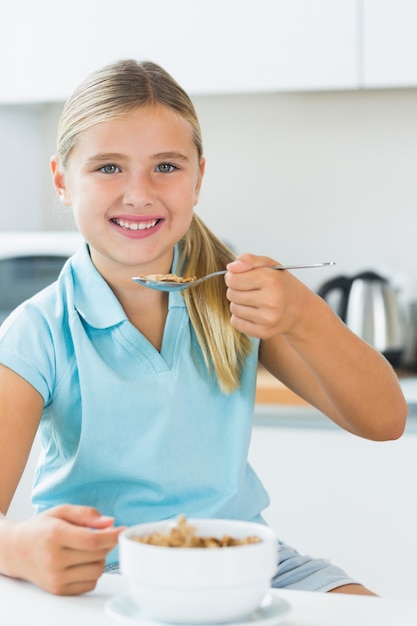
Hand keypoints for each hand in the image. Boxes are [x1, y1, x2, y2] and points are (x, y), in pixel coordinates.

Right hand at [5, 504, 123, 594]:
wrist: (16, 550)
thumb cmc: (41, 528)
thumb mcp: (61, 511)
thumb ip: (87, 514)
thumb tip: (110, 522)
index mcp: (55, 536)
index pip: (93, 540)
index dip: (113, 536)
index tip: (123, 530)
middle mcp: (54, 560)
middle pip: (98, 555)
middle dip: (107, 544)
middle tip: (101, 535)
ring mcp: (55, 578)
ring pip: (97, 571)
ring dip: (100, 559)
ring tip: (89, 549)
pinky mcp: (58, 590)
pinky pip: (90, 584)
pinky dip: (92, 572)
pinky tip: (82, 562)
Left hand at [225, 253, 304, 338]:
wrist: (300, 309)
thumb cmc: (280, 284)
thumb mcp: (269, 265)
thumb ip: (249, 260)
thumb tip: (230, 268)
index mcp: (271, 280)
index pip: (233, 279)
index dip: (233, 277)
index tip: (241, 278)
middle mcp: (271, 300)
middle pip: (231, 294)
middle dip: (236, 290)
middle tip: (250, 290)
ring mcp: (268, 319)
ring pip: (233, 308)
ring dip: (239, 304)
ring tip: (253, 301)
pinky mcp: (263, 332)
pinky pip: (235, 322)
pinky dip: (240, 317)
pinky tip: (253, 313)